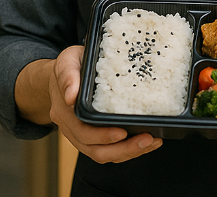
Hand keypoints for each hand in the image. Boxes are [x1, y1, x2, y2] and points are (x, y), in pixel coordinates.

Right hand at [47, 45, 162, 163]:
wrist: (66, 74)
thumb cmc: (70, 65)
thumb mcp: (67, 62)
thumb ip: (68, 75)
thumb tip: (71, 96)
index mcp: (65, 112)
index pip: (82, 132)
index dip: (102, 136)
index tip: (122, 132)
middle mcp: (72, 128)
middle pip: (96, 150)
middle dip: (123, 149)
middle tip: (146, 139)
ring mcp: (83, 135)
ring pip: (104, 154)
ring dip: (129, 152)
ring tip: (151, 142)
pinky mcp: (95, 136)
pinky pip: (110, 149)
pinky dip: (128, 149)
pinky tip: (146, 142)